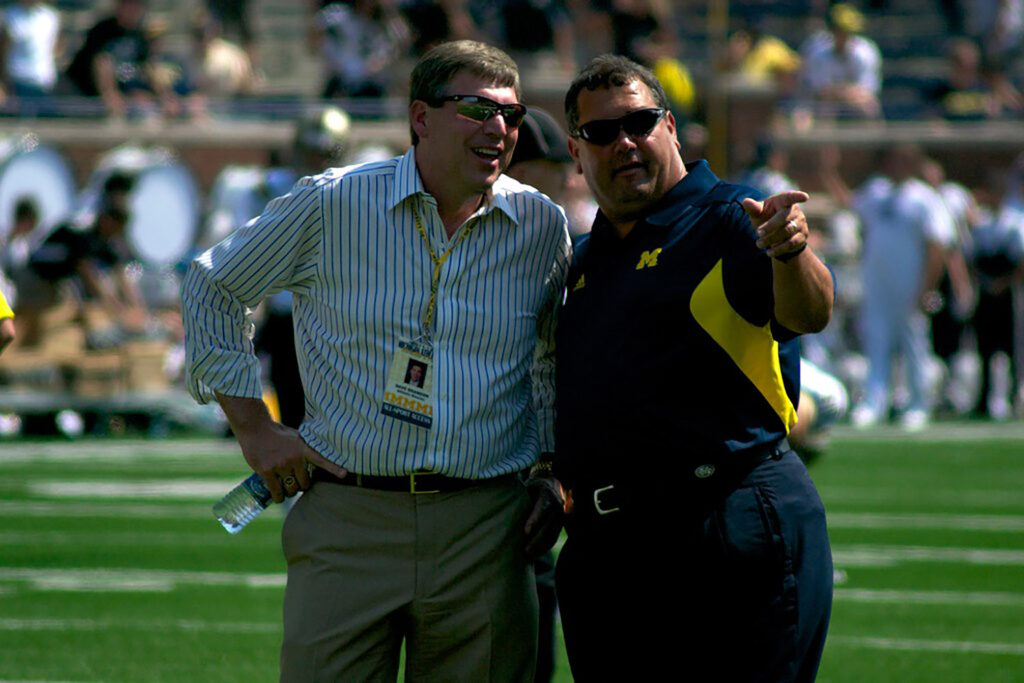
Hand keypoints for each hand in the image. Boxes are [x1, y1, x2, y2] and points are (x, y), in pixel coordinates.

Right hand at [217, 394, 347, 502]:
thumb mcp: (294, 437)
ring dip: (289, 493)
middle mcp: (294, 458)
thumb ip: (303, 448)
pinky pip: (276, 491)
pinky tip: (279, 498)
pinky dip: (278, 497)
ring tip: (286, 489)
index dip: (333, 468)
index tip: (344, 474)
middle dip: (300, 486)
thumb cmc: (276, 433)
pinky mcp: (267, 471)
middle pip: (304, 483)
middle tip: (295, 484)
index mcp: (302, 449)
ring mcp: (280, 465)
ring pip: (290, 489)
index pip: (321, 460)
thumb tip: (314, 458)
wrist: (255, 428)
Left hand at [523, 473, 565, 559]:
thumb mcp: (525, 487)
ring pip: (552, 534)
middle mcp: (557, 504)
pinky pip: (553, 538)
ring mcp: (560, 515)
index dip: (535, 520)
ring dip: (541, 547)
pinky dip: (544, 548)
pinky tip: (534, 555)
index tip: (525, 531)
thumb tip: (496, 504)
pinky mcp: (559, 525)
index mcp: (547, 493)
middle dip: (537, 539)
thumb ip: (516, 495)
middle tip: (525, 550)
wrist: (548, 485)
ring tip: (527, 556)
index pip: (542, 508)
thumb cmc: (530, 487)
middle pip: (548, 525)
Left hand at [743, 191, 810, 260]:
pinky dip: (779, 249)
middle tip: (758, 233)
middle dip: (770, 226)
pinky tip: (769, 252)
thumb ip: (753, 208)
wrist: (776, 235)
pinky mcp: (802, 236)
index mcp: (784, 201)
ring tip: (759, 244)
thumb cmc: (766, 218)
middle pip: (784, 217)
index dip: (797, 196)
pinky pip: (791, 243)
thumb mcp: (758, 213)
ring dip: (772, 239)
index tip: (804, 197)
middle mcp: (795, 211)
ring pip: (788, 231)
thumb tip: (745, 202)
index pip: (791, 197)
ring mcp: (800, 223)